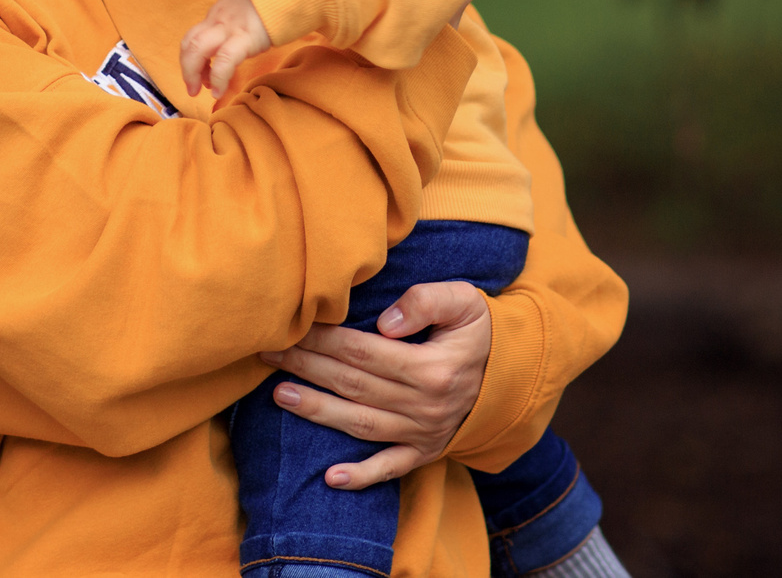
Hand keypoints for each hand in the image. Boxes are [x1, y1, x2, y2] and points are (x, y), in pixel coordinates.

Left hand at [180, 0, 272, 97]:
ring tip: (198, 91)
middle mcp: (219, 20)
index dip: (189, 57)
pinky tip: (218, 91)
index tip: (199, 73)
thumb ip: (237, 20)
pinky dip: (217, 78)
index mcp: (218, 14)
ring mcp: (230, 28)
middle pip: (189, 43)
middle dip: (186, 69)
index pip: (193, 36)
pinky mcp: (246, 37)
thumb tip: (238, 39)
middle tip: (192, 87)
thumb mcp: (247, 5)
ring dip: (192, 74)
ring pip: (197, 50)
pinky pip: (224, 61)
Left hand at [258, 280, 491, 489]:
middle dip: (307, 368)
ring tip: (279, 395)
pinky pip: (390, 469)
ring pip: (360, 424)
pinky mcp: (424, 453)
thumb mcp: (465, 301)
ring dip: (317, 411)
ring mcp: (423, 434)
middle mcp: (425, 406)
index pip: (365, 352)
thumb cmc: (479, 330)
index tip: (294, 327)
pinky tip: (330, 479)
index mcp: (432, 368)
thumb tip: (385, 322)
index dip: (325, 340)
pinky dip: (361, 476)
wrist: (513, 374)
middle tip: (268, 354)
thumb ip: (426, 301)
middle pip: (354, 385)